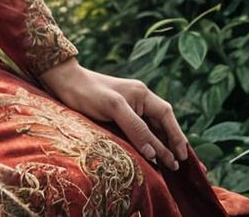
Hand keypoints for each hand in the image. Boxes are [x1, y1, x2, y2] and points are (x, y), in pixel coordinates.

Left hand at [37, 59, 189, 170]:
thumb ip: (135, 128)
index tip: (182, 158)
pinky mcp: (119, 115)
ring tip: (173, 166)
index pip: (167, 117)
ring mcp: (130, 107)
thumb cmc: (87, 91)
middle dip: (175, 144)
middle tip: (185, 167)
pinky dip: (149, 144)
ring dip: (162, 146)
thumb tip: (155, 152)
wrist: (63, 81)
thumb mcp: (113, 108)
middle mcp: (140, 100)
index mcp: (142, 94)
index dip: (177, 137)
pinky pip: (140, 131)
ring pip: (153, 129)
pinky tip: (152, 156)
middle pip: (163, 124)